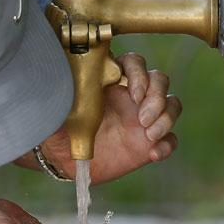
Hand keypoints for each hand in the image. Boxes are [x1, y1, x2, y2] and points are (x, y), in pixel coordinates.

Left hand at [39, 53, 181, 184]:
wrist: (65, 160)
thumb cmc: (62, 129)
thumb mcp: (57, 111)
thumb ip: (58, 96)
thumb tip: (51, 85)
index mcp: (112, 81)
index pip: (134, 63)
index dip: (139, 74)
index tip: (133, 93)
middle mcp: (131, 96)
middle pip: (160, 80)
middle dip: (156, 97)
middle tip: (142, 118)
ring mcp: (144, 118)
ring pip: (172, 104)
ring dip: (167, 117)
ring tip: (149, 135)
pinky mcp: (150, 142)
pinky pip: (171, 139)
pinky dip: (167, 144)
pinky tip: (154, 153)